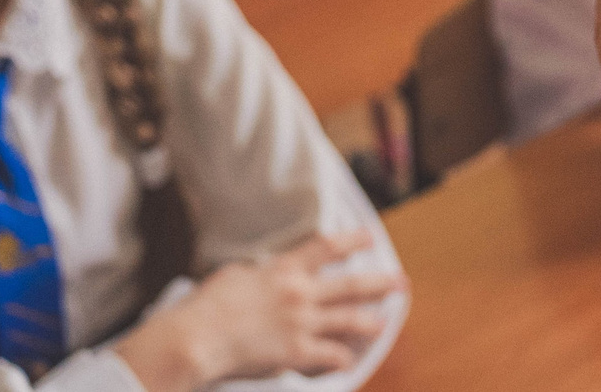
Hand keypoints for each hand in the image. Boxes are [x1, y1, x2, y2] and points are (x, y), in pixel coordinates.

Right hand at [110, 231, 401, 391]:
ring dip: (369, 322)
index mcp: (284, 269)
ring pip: (347, 320)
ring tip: (383, 324)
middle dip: (379, 283)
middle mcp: (300, 293)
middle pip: (349, 285)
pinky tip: (350, 362)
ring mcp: (301, 323)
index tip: (370, 238)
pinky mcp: (295, 352)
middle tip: (400, 282)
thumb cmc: (208, 305)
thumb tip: (266, 273)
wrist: (199, 338)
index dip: (352, 241)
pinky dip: (341, 358)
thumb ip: (259, 273)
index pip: (326, 248)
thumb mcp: (235, 275)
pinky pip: (328, 355)